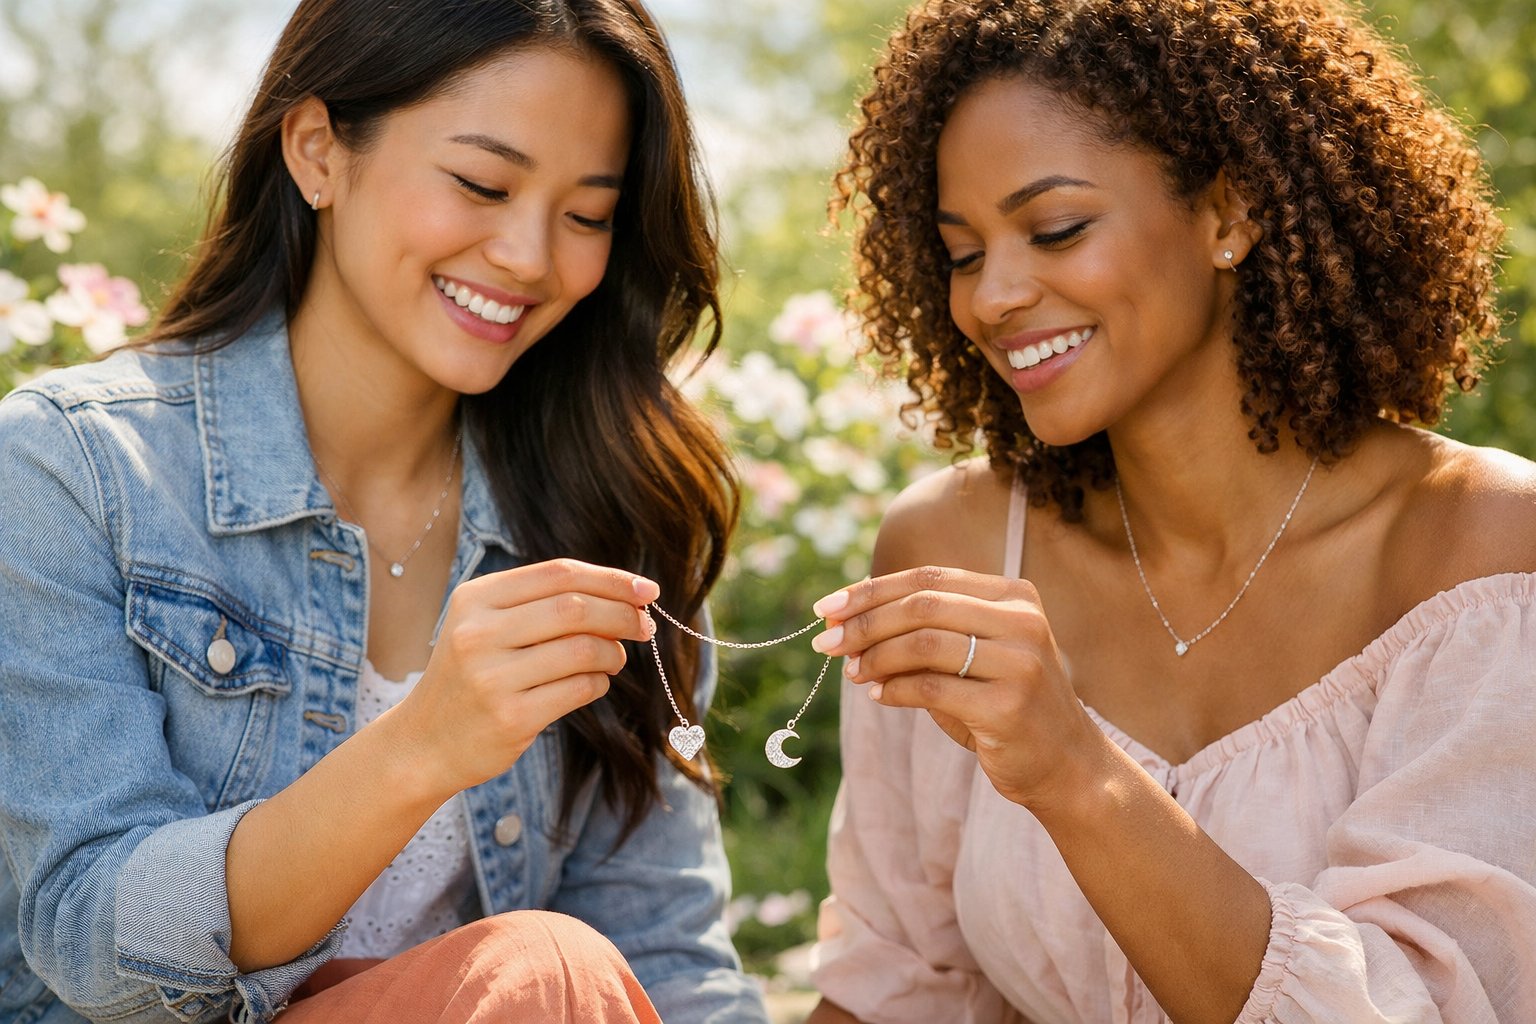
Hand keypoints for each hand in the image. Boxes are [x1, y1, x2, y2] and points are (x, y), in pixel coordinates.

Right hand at [386, 558, 658, 794]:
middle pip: (575, 608)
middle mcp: (478, 633)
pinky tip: (593, 683)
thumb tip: (627, 592)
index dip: (611, 578)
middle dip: (623, 614)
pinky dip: (599, 683)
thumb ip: (542, 603)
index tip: (648, 589)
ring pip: (583, 649)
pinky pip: (580, 689)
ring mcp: (492, 677)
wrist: (423, 743)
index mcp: (476, 598)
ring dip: (613, 653)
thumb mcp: (486, 625)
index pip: (559, 574)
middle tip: (645, 626)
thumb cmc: (471, 677)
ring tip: (614, 659)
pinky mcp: (510, 717)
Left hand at [812, 566, 1099, 809]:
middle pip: (922, 606)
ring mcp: (1019, 662)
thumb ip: (926, 632)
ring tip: (851, 671)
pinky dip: (894, 690)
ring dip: (875, 657)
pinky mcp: (1008, 706)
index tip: (826, 606)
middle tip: (825, 641)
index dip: (871, 590)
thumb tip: (845, 622)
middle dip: (864, 622)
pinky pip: (931, 689)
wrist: (1068, 764)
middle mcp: (1022, 621)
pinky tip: (877, 695)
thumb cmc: (1006, 704)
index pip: (928, 578)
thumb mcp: (973, 656)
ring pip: (923, 643)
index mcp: (1013, 596)